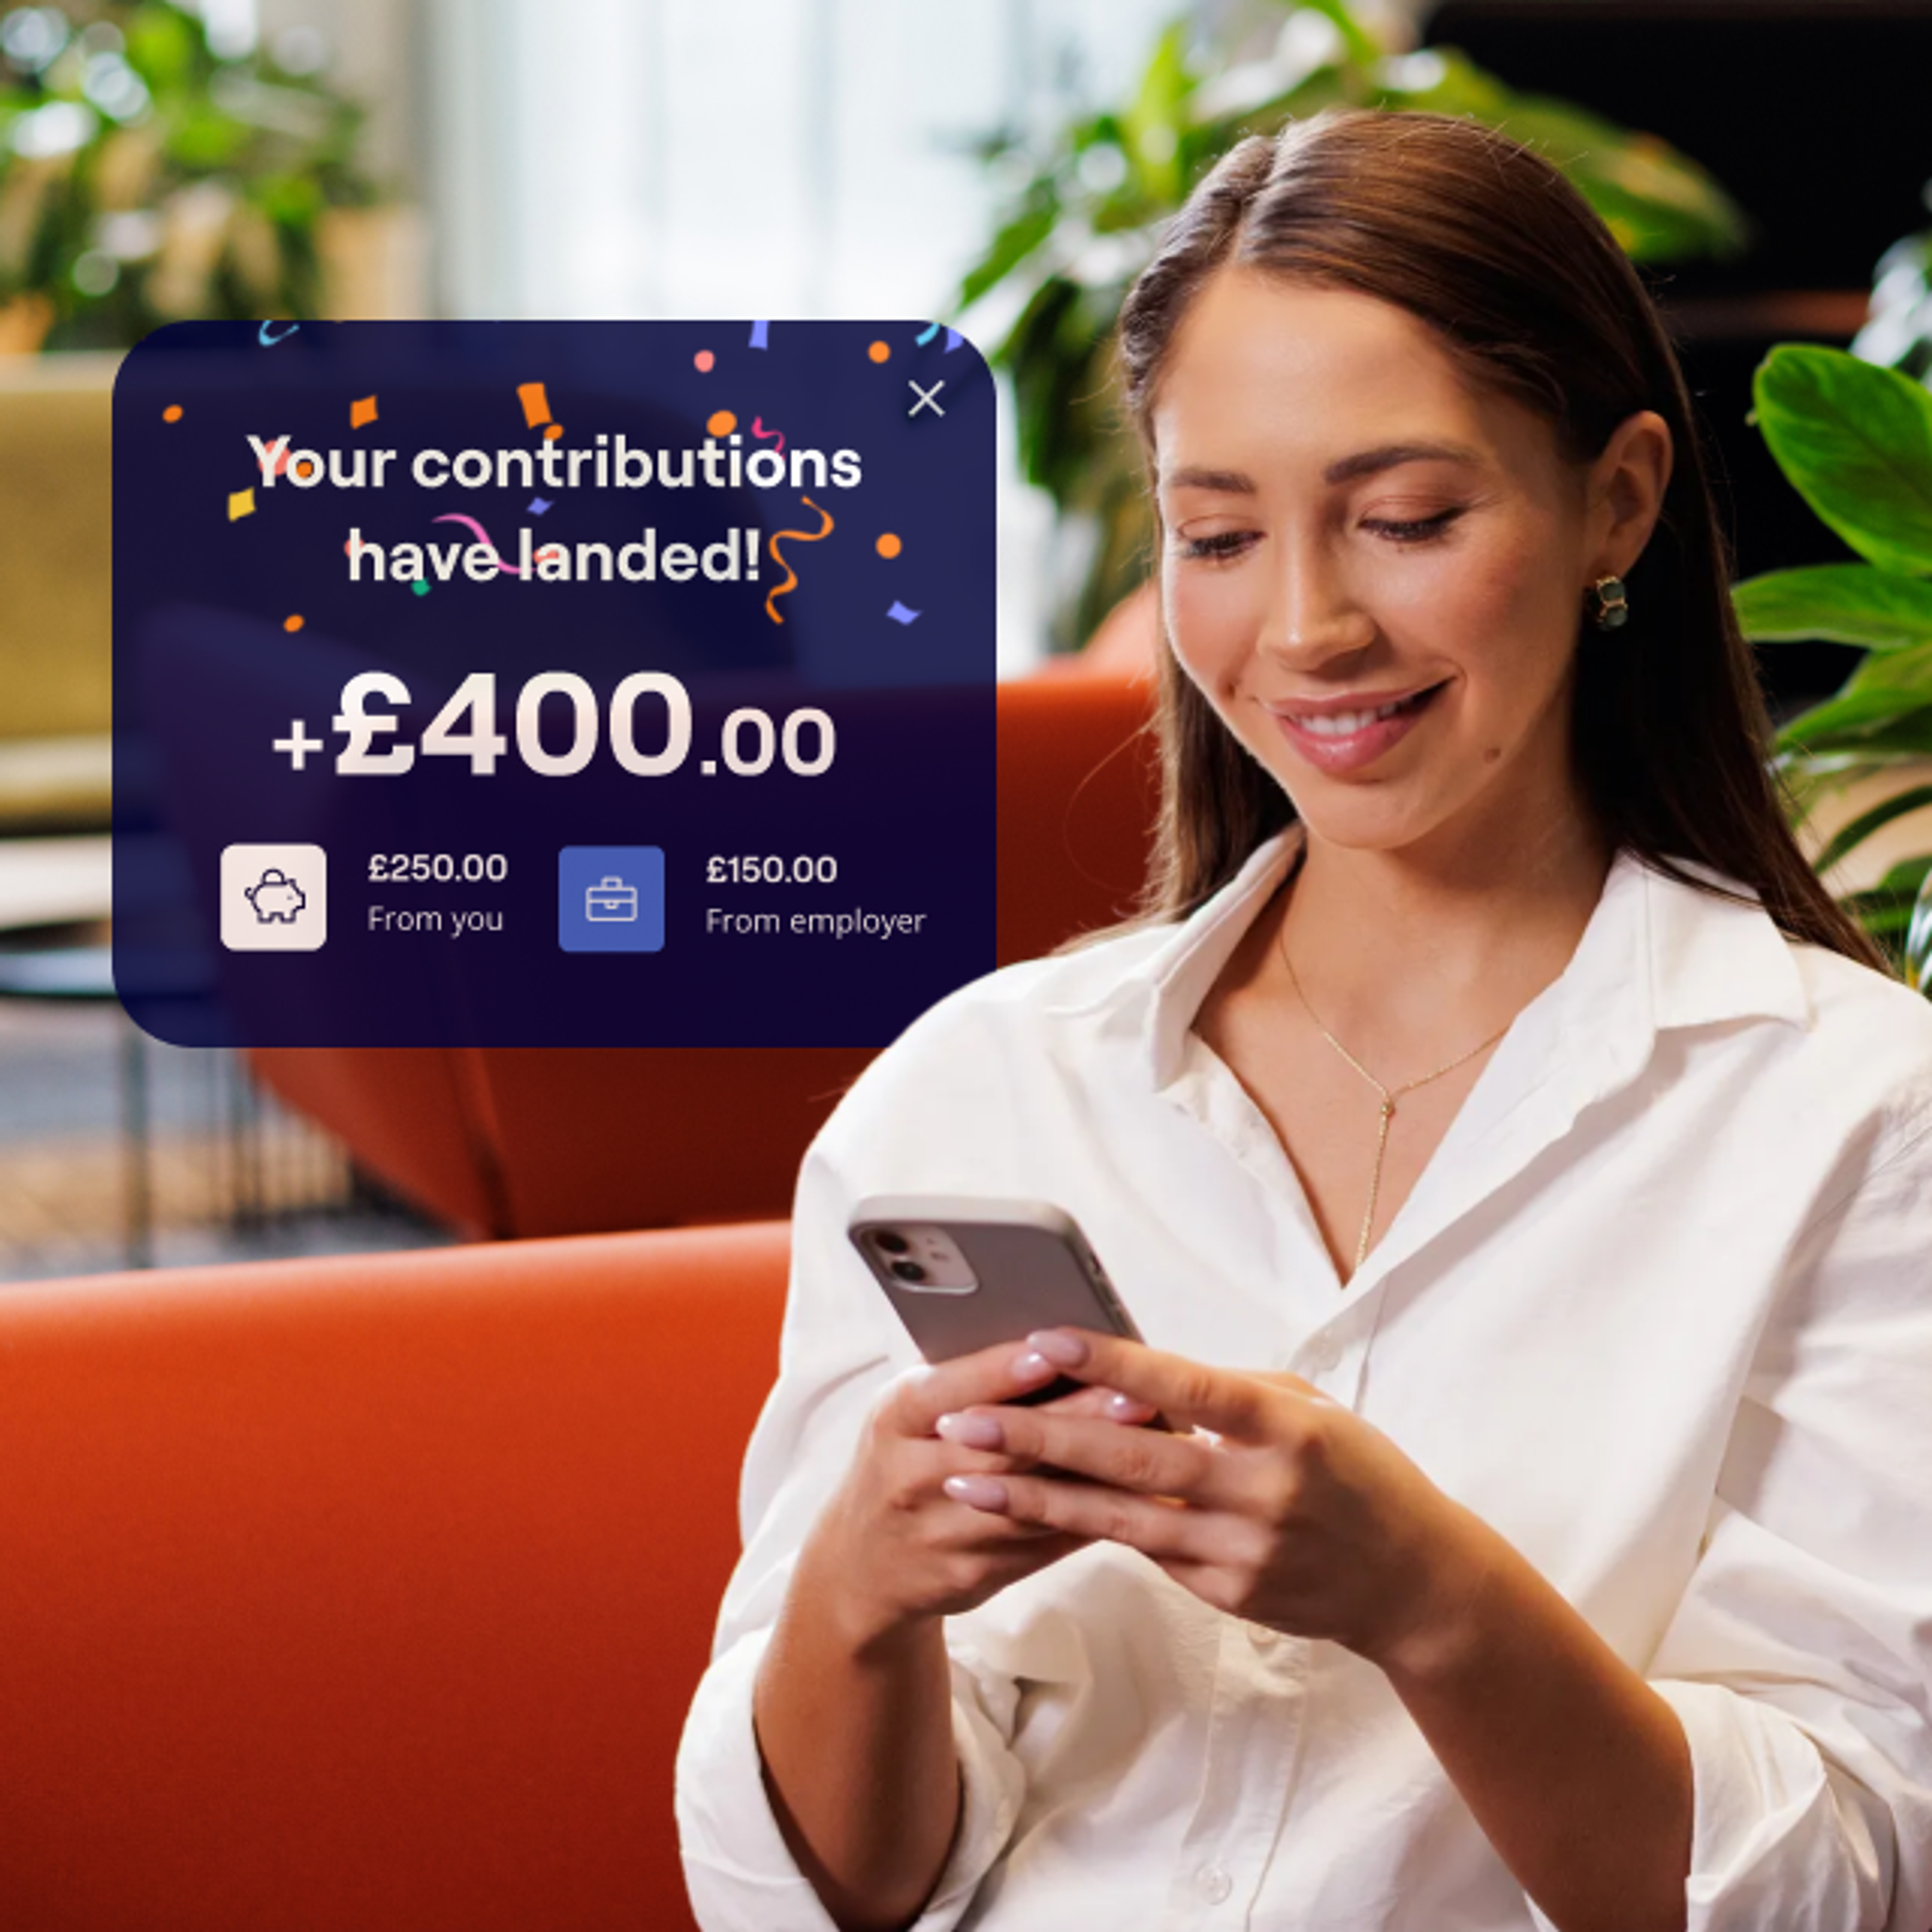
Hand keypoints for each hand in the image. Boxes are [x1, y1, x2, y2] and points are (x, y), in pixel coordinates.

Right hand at [803, 1337, 1166, 1650]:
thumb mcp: (911, 1410)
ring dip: (1096, 1474)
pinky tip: (1138, 1493)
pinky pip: (1045, 1543)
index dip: (1003, 1371)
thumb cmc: (903, 1457)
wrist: (864, 1565)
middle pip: (1004, 1447)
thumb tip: (1053, 1339)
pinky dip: (1093, 1515)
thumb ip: (966, 1380)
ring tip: (1153, 1444)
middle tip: (1137, 1395)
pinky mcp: (975, 1574)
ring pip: (1033, 1502)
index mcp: (895, 1419)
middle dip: (1074, 1420)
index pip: (951, 1389)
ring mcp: (943, 1533)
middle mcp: (912, 1476)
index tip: (1054, 1349)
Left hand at [933, 1327, 1488, 1668]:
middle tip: (965, 1418)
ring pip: (1120, 1518)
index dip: (1113, 1363)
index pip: (1186, 1387)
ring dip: (1034, 1497)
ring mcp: (1243, 1550)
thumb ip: (1225, 1392)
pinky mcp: (1226, 1592)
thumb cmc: (1356, 1472)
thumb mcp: (1307, 1410)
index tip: (1045, 1339)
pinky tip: (1024, 1510)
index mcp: (1288, 1428)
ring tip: (965, 1477)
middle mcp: (1264, 1491)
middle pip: (1135, 1458)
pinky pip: (1143, 1550)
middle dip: (1040, 1436)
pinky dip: (1082, 1527)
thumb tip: (1133, 1368)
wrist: (1412, 1582)